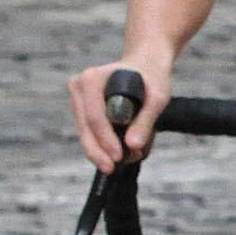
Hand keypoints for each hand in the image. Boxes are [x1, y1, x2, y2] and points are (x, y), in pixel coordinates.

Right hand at [68, 52, 171, 171]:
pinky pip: (88, 131)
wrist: (146, 65)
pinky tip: (115, 154)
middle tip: (113, 169)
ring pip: (84, 133)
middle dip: (99, 151)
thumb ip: (145, 120)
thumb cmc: (152, 78)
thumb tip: (132, 146)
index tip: (118, 157)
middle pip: (85, 128)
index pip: (95, 117)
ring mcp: (78, 98)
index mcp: (92, 78)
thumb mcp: (157, 97)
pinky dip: (100, 144)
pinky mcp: (81, 108)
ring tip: (121, 161)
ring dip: (100, 150)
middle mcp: (79, 86)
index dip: (105, 140)